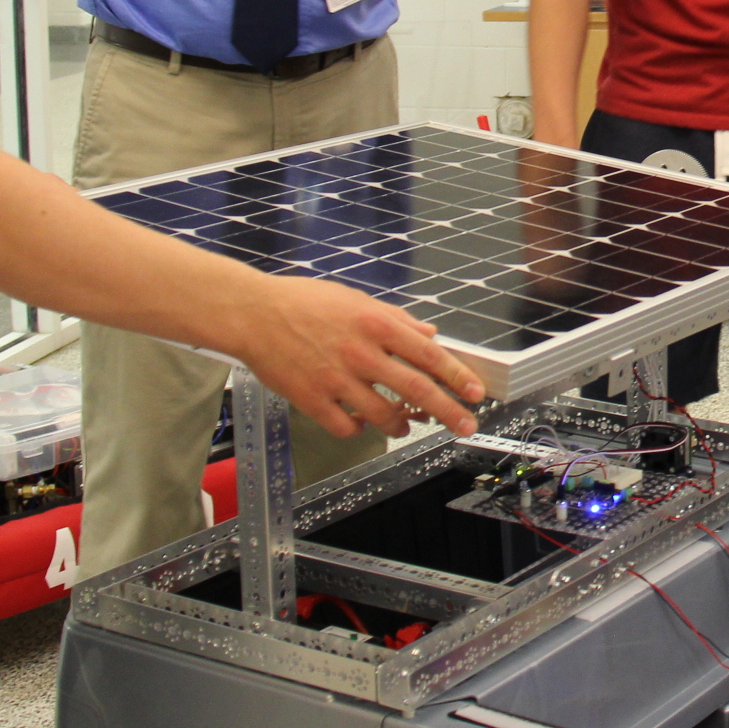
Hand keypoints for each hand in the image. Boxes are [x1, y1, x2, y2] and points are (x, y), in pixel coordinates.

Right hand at [230, 277, 485, 438]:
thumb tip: (429, 335)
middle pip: (415, 389)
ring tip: (406, 424)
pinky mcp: (311, 400)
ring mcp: (335, 379)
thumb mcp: (355, 299)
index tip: (476, 392)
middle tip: (466, 425)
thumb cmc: (303, 302)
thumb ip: (395, 319)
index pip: (427, 354)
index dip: (456, 375)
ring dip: (401, 424)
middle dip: (447, 410)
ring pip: (383, 415)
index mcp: (375, 323)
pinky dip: (359, 428)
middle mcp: (360, 353)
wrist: (253, 314)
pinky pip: (346, 426)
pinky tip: (360, 421)